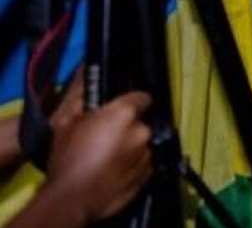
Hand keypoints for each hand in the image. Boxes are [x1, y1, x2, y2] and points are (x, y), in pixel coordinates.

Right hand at [44, 90, 153, 222]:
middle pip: (140, 123)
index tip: (122, 107)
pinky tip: (111, 169)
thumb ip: (83, 101)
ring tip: (104, 157)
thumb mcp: (65, 123)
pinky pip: (142, 162)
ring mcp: (146, 154)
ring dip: (128, 147)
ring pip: (141, 143)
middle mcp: (140, 132)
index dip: (130, 101)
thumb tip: (87, 91)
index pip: (141, 96)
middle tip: (104, 137)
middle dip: (125, 128)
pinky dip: (131, 164)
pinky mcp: (146, 174)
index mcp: (123, 115)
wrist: (72, 199)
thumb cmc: (68, 164)